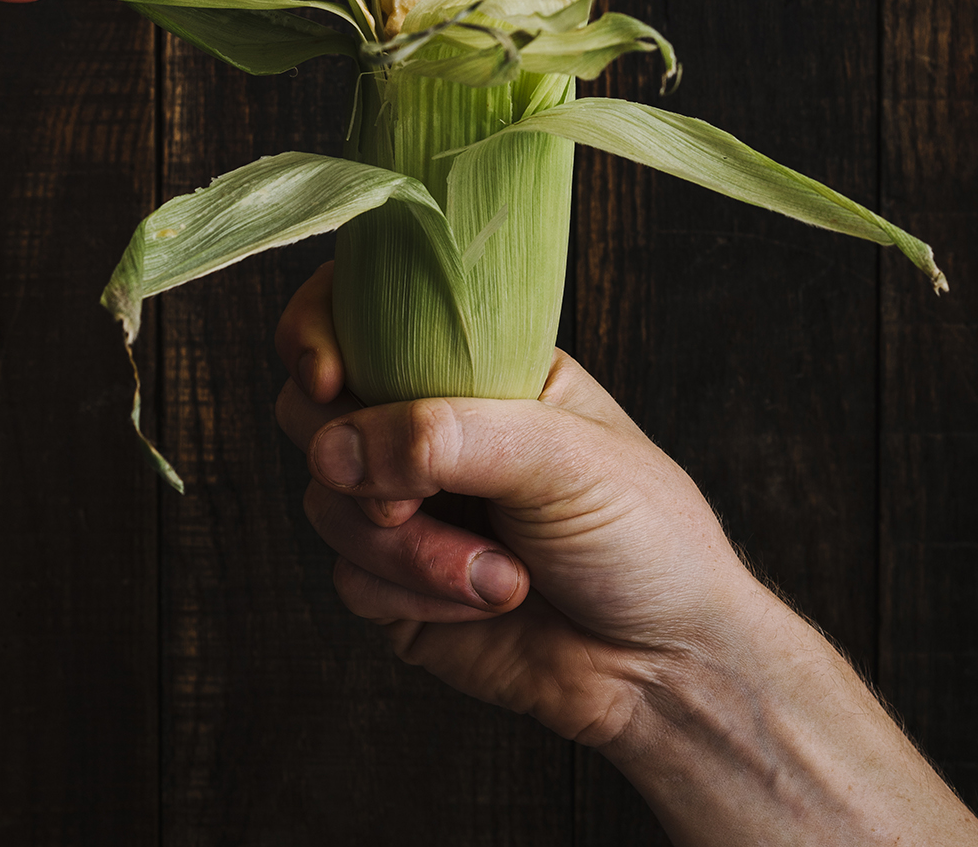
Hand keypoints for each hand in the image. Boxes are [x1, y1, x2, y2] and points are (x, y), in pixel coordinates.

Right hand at [274, 260, 751, 748]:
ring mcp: (407, 506)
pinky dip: (415, 596)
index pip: (362, 311)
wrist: (664, 665)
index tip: (326, 377)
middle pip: (314, 409)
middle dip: (355, 457)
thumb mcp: (561, 456)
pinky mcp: (396, 587)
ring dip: (407, 547)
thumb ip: (445, 435)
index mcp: (473, 365)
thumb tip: (331, 449)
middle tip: (415, 495)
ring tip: (497, 571)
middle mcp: (429, 426)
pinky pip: (350, 578)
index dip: (318, 330)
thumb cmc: (642, 534)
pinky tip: (485, 601)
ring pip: (326, 501)